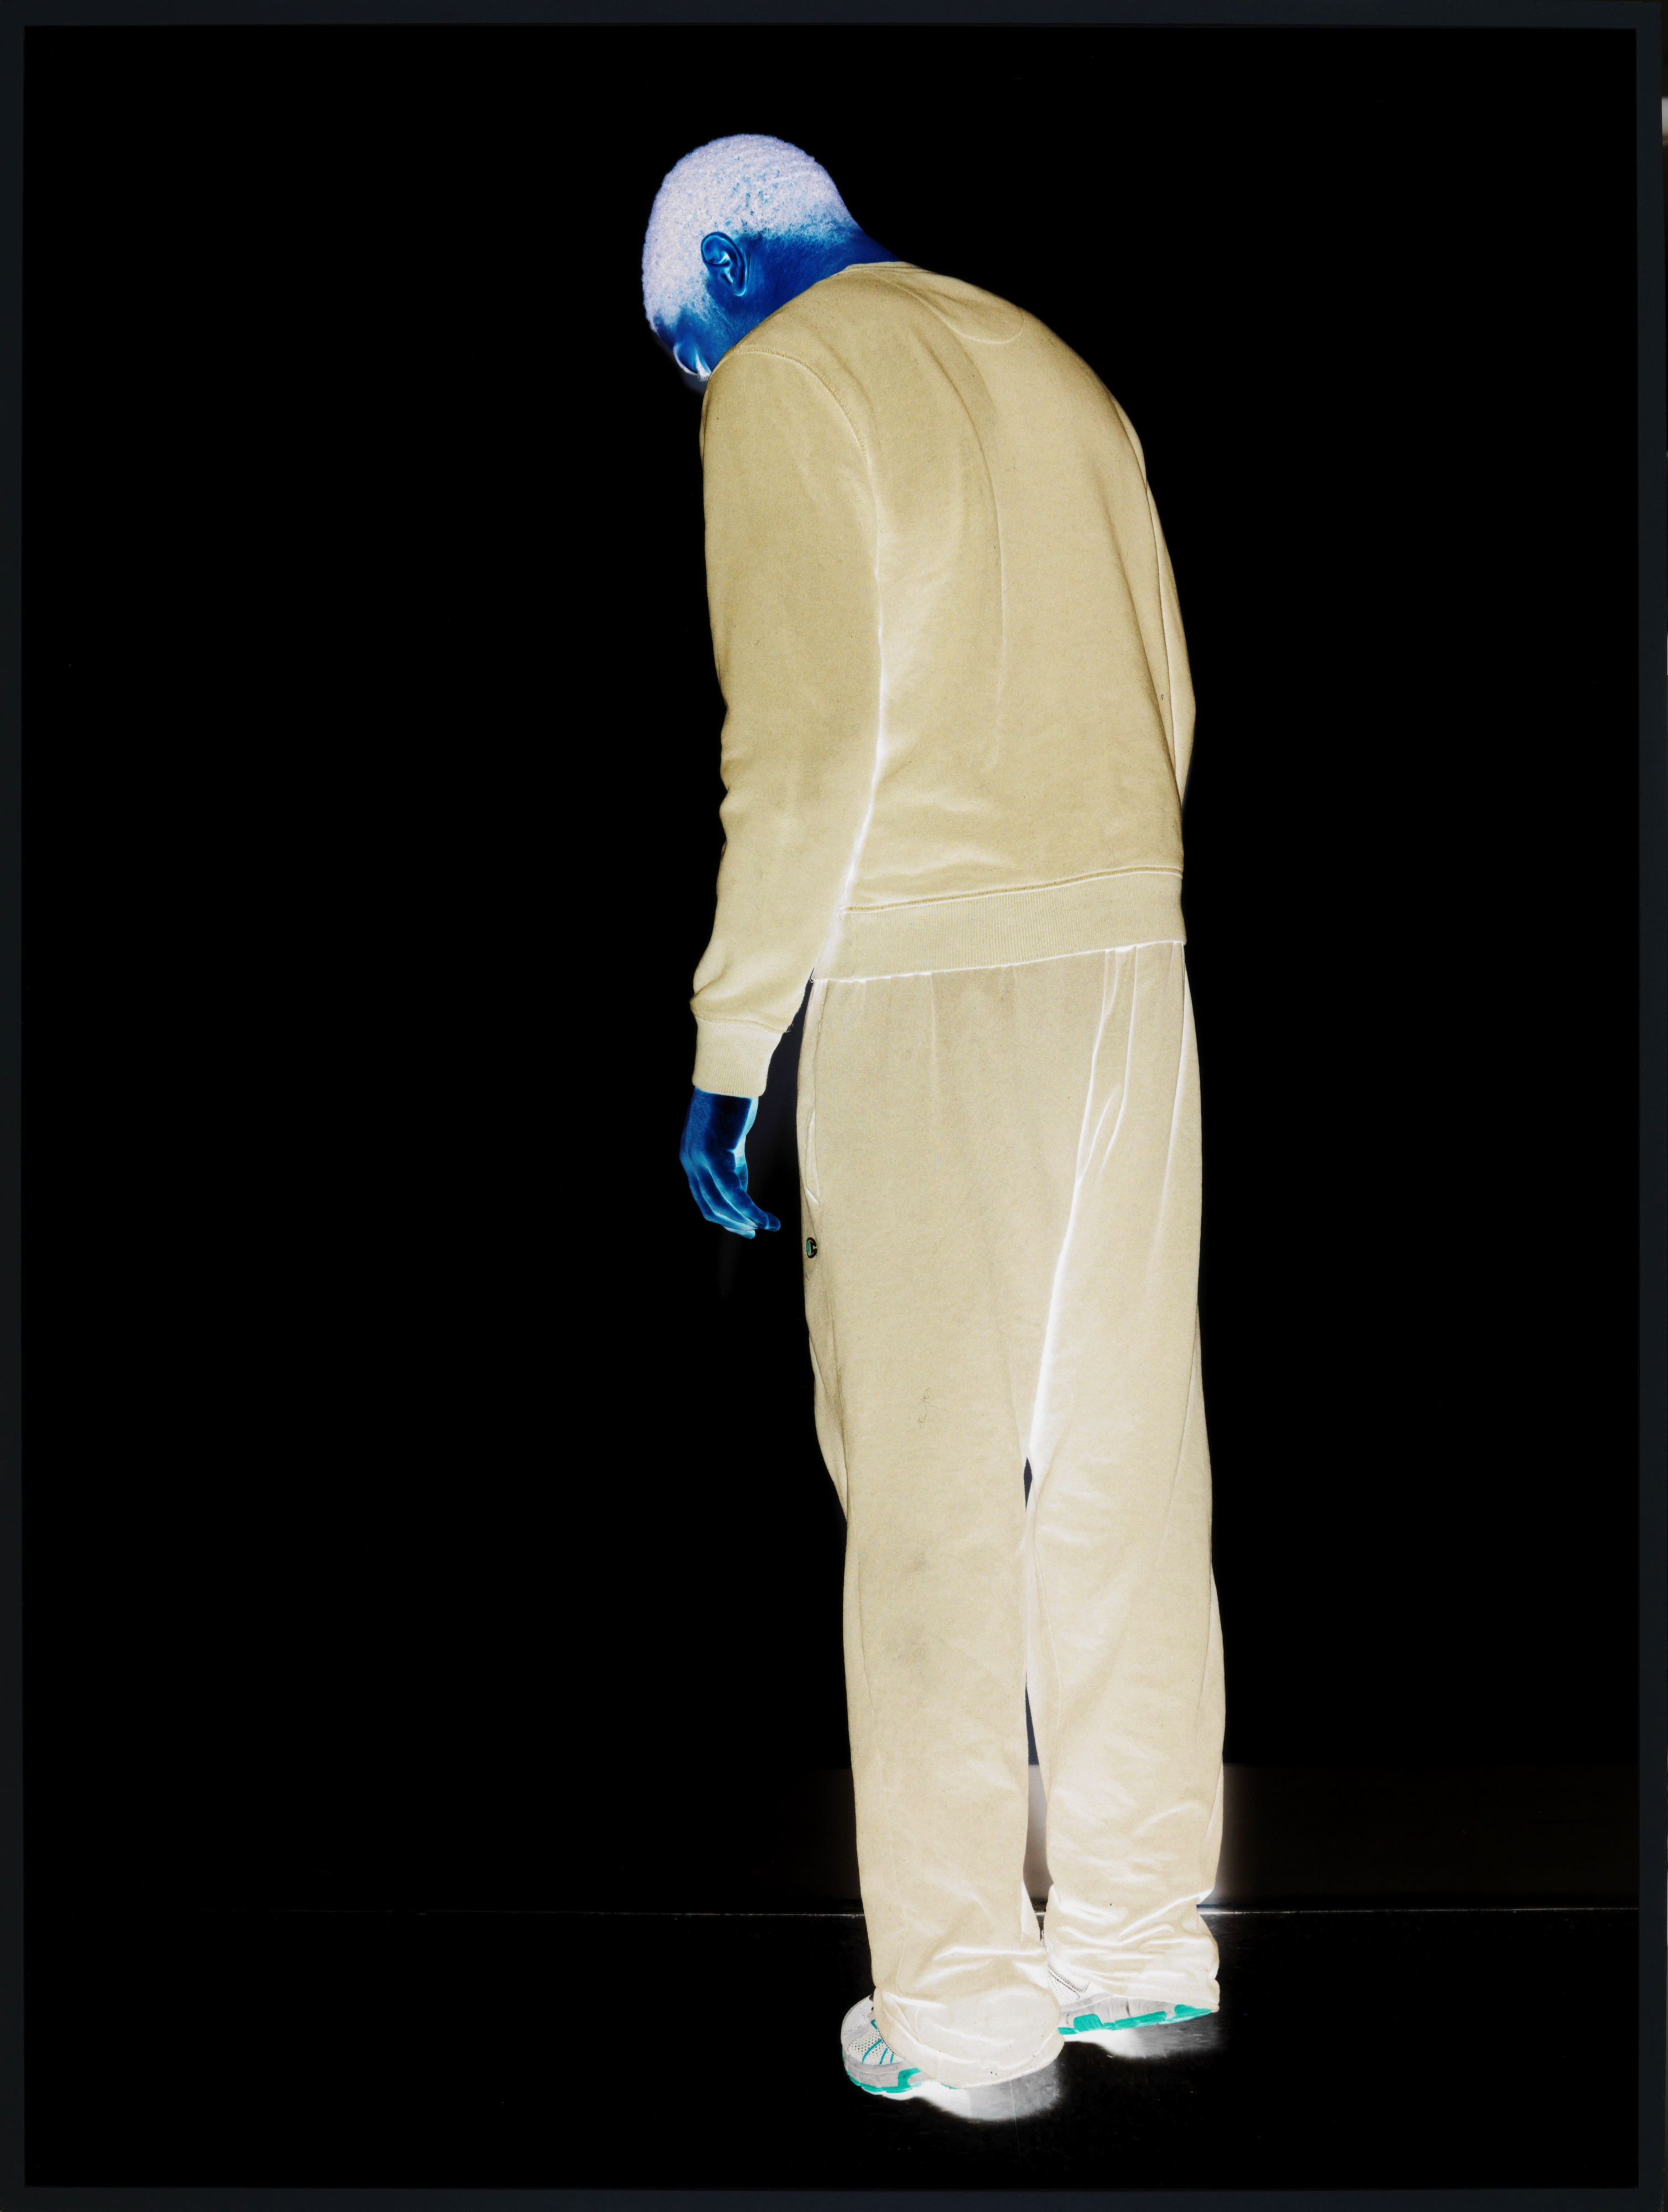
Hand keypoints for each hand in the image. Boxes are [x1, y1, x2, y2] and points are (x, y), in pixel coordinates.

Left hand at [679, 1088, 781, 1239]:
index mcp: (691, 1158)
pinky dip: (751, 1210)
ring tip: (769, 1226)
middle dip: (734, 1224)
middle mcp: (691, 1162)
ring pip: (722, 1205)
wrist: (730, 1074)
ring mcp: (700, 1160)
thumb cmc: (732, 1100)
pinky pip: (734, 1193)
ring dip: (747, 1221)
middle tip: (756, 1231)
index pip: (704, 1198)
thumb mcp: (730, 1139)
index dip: (724, 1217)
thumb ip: (732, 1163)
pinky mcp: (716, 1155)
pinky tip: (766, 1218)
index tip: (746, 1226)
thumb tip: (739, 1186)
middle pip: (710, 1207)